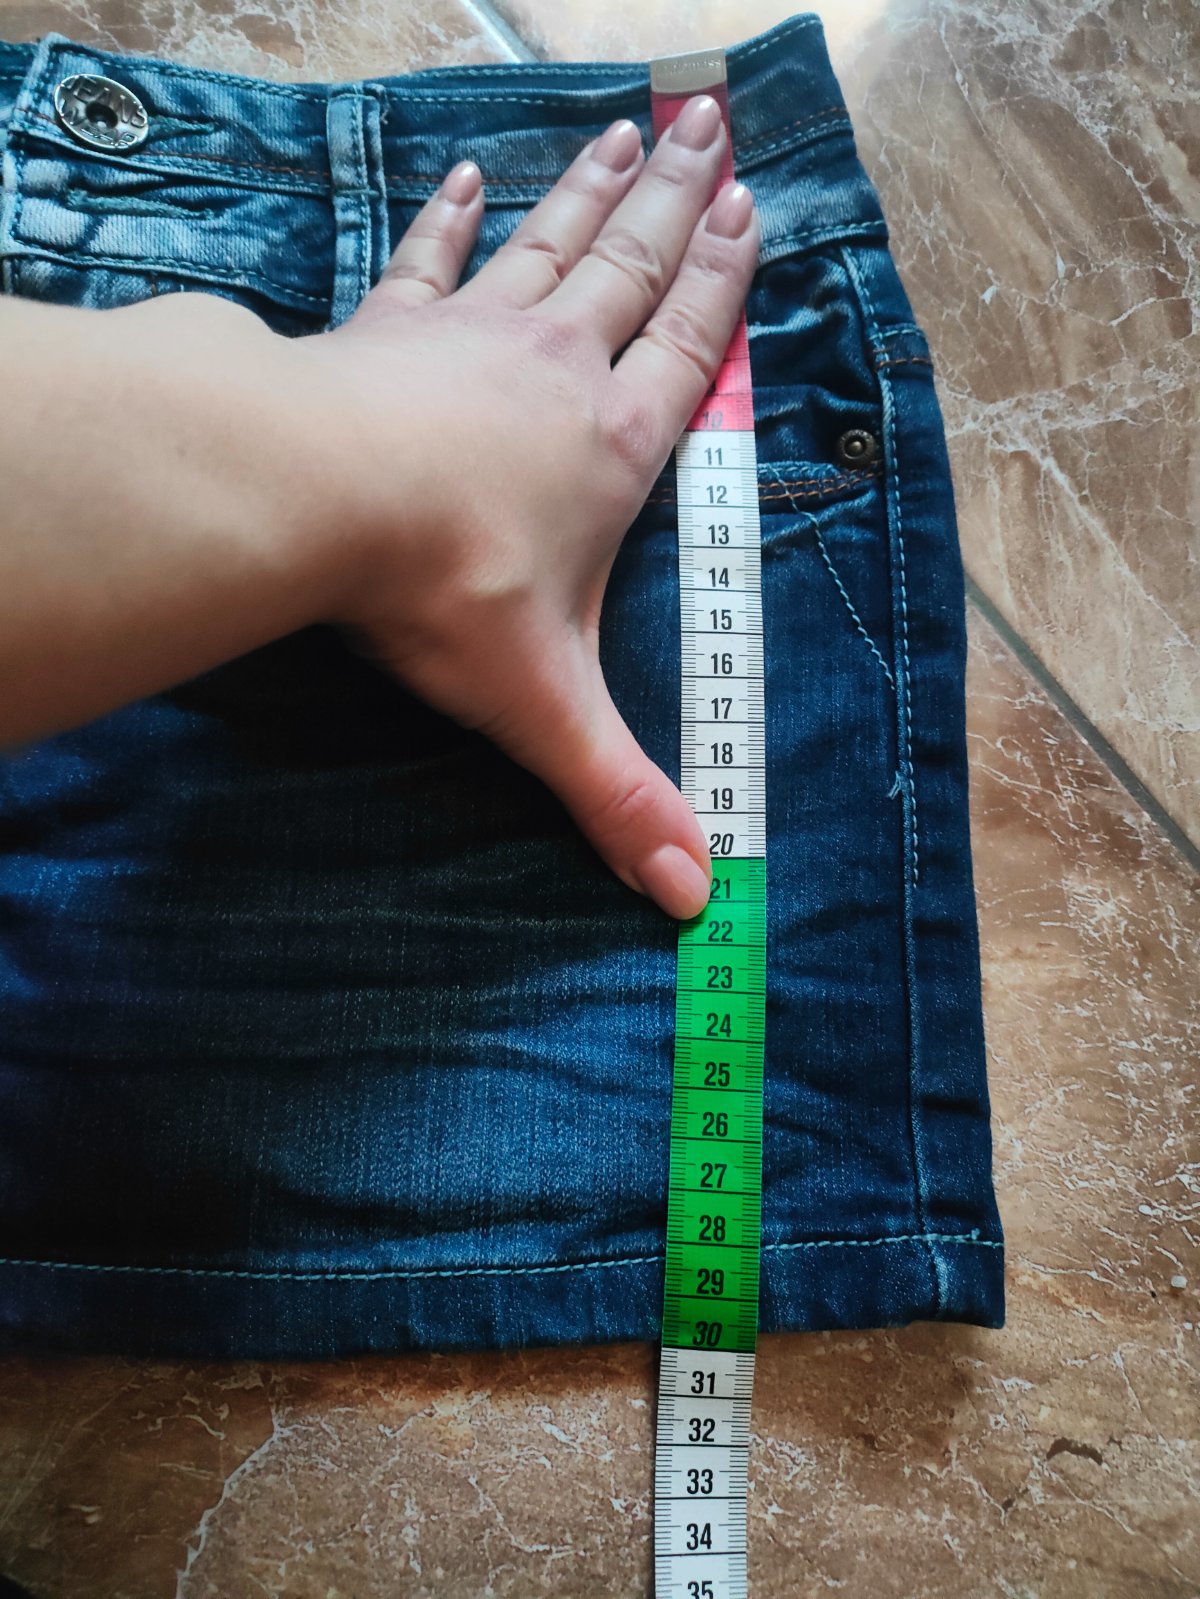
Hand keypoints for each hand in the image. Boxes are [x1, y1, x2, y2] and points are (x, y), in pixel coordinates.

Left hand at [301, 94, 759, 916]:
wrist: (317, 496)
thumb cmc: (446, 590)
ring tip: (637, 126)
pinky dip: (453, 215)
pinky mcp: (393, 325)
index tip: (751, 217)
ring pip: (554, 244)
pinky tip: (468, 177)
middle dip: (679, 206)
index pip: (687, 355)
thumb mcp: (545, 706)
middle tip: (714, 132)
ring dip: (596, 190)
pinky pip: (433, 257)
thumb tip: (695, 902)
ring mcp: (475, 334)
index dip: (723, 288)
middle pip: (634, 271)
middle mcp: (559, 370)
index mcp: (614, 448)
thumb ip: (620, 797)